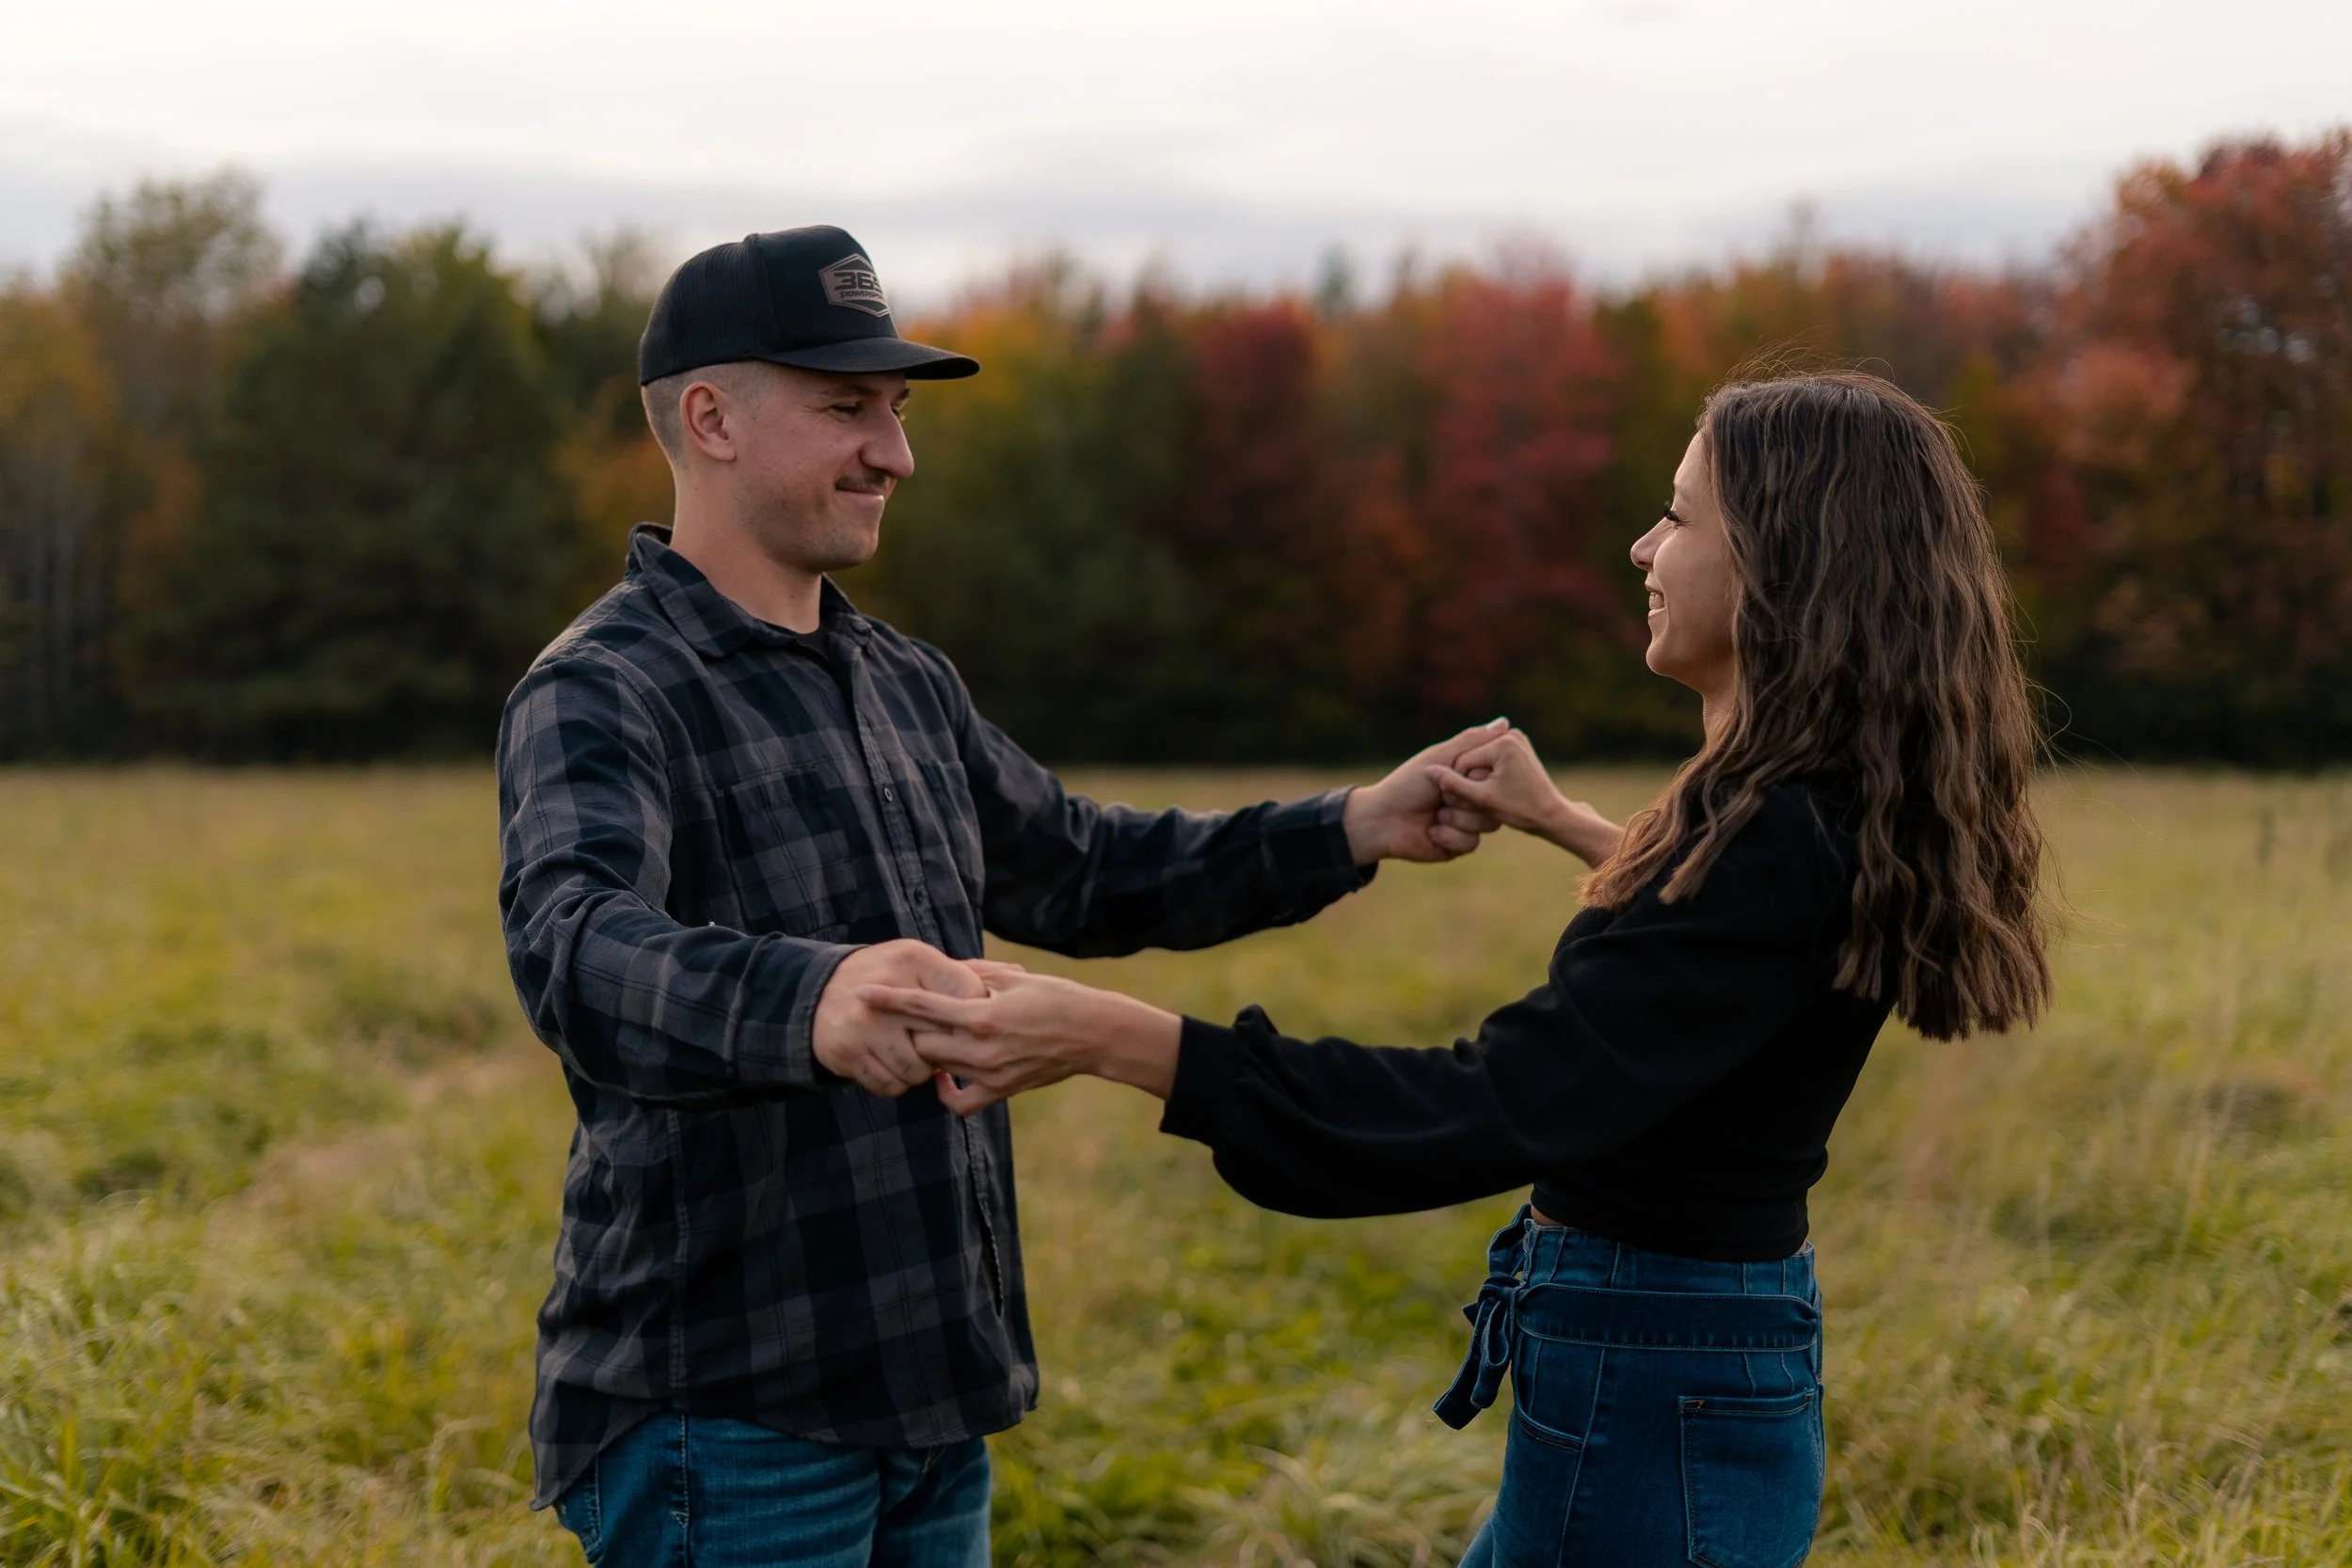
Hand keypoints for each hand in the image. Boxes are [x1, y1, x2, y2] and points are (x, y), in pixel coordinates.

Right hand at [811, 939, 989, 1096]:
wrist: (816, 992)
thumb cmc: (886, 978)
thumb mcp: (919, 962)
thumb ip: (963, 973)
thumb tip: (1017, 973)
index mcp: (913, 959)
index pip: (966, 994)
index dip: (973, 1017)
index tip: (969, 1024)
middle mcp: (887, 991)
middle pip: (945, 1039)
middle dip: (948, 1048)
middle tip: (942, 1045)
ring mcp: (864, 1025)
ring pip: (918, 1071)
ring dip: (921, 1070)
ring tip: (913, 1053)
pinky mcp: (847, 1053)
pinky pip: (892, 1086)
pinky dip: (897, 1082)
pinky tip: (893, 1063)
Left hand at [858, 968, 1182, 1114]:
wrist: (1095, 1035)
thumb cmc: (1059, 997)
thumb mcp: (1017, 978)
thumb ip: (978, 973)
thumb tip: (948, 967)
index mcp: (982, 1014)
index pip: (922, 1005)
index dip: (889, 999)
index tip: (862, 993)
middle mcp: (981, 1047)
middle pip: (920, 1042)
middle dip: (907, 1028)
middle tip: (899, 1017)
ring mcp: (990, 1073)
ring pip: (936, 1068)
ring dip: (926, 1053)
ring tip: (924, 1037)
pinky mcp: (1001, 1091)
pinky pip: (960, 1101)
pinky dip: (947, 1091)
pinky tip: (945, 1076)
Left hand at [1342, 719, 1510, 864]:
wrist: (1383, 820)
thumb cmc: (1408, 784)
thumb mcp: (1441, 758)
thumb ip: (1472, 741)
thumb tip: (1506, 722)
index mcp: (1469, 778)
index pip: (1497, 777)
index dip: (1480, 778)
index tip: (1460, 775)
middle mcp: (1471, 800)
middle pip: (1497, 803)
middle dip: (1466, 800)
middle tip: (1440, 797)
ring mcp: (1467, 823)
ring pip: (1487, 824)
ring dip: (1456, 819)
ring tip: (1434, 814)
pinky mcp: (1459, 845)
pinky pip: (1472, 843)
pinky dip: (1449, 836)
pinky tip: (1431, 831)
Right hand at [1423, 729, 1623, 866]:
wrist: (1552, 815)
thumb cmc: (1520, 810)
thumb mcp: (1483, 799)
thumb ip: (1454, 784)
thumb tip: (1429, 771)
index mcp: (1504, 743)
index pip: (1462, 763)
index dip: (1463, 786)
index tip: (1476, 802)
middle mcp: (1512, 735)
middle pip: (1470, 759)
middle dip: (1471, 781)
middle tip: (1486, 800)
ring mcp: (1516, 739)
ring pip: (1478, 761)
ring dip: (1478, 780)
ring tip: (1494, 795)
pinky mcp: (1517, 747)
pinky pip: (1490, 760)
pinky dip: (1489, 776)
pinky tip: (1499, 789)